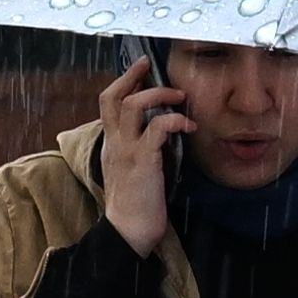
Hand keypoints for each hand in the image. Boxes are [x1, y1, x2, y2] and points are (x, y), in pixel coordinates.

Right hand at [95, 55, 184, 256]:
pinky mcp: (143, 161)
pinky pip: (158, 128)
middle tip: (149, 65)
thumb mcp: (130, 172)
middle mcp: (114, 143)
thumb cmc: (133, 207)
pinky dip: (176, 120)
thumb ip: (137, 151)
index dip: (122, 82)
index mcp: (111, 145)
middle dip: (131, 76)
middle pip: (111, 97)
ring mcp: (127, 151)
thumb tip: (159, 135)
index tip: (140, 70)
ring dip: (158, 93)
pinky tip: (189, 127)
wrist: (127, 232)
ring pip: (132, 105)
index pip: (107, 104)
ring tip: (179, 97)